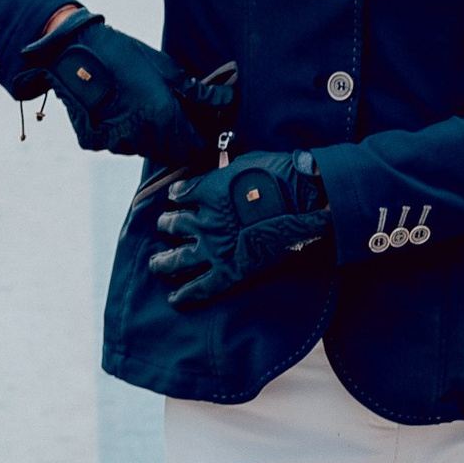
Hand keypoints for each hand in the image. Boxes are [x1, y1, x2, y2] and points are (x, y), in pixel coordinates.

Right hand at [30, 14, 236, 163]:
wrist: (75, 53)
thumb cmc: (124, 54)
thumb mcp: (166, 68)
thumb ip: (198, 91)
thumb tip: (225, 100)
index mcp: (165, 118)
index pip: (195, 146)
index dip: (203, 139)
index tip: (205, 129)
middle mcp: (143, 136)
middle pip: (172, 153)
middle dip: (180, 141)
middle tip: (178, 119)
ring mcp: (118, 142)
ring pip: (147, 150)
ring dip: (154, 138)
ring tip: (148, 110)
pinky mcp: (97, 142)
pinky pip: (121, 144)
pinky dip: (127, 134)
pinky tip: (121, 111)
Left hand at [150, 155, 332, 308]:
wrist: (307, 202)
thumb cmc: (282, 176)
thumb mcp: (247, 162)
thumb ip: (229, 170)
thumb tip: (227, 168)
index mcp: (207, 192)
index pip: (181, 193)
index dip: (177, 195)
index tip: (175, 197)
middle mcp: (205, 221)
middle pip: (172, 225)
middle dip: (165, 226)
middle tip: (162, 228)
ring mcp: (216, 248)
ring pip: (177, 258)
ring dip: (164, 262)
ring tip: (156, 265)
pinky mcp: (232, 270)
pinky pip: (202, 287)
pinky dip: (186, 295)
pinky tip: (174, 299)